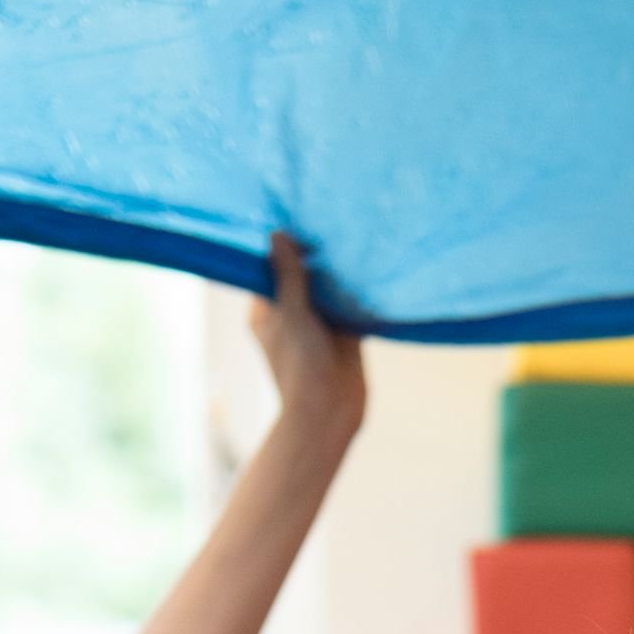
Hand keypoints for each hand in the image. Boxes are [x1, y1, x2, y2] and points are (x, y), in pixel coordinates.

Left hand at [251, 230, 365, 446]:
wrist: (330, 411)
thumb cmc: (299, 365)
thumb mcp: (291, 313)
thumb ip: (288, 275)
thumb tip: (278, 234)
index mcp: (267, 312)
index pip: (271, 270)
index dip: (283, 248)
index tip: (298, 224)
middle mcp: (291, 315)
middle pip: (301, 276)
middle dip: (313, 256)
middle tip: (327, 222)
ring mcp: (319, 324)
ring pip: (327, 289)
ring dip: (337, 271)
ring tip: (349, 237)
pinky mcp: (344, 333)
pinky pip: (350, 304)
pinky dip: (357, 290)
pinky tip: (367, 266)